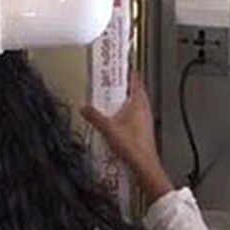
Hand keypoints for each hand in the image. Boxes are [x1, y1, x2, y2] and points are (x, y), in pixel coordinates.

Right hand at [81, 71, 173, 199]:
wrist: (144, 166)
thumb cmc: (134, 148)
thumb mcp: (108, 129)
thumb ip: (95, 116)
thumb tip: (85, 108)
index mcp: (139, 104)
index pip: (136, 81)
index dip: (129, 71)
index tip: (123, 64)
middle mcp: (144, 110)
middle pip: (135, 91)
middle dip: (123, 85)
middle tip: (113, 80)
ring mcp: (145, 120)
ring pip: (135, 104)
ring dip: (124, 100)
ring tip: (111, 98)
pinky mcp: (143, 130)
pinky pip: (133, 116)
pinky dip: (124, 113)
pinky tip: (115, 120)